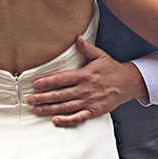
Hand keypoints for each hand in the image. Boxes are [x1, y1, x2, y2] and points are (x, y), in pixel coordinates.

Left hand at [28, 37, 147, 125]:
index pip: (61, 79)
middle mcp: (85, 90)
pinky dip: (66, 120)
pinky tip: (55, 120)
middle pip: (60, 95)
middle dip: (42, 97)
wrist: (128, 83)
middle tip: (29, 100)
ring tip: (37, 109)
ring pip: (65, 107)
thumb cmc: (112, 69)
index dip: (47, 82)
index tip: (35, 84)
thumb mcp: (100, 56)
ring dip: (49, 109)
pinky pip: (78, 117)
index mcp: (85, 75)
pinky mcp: (94, 111)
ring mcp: (89, 102)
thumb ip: (87, 48)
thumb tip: (77, 38)